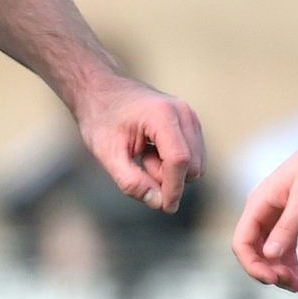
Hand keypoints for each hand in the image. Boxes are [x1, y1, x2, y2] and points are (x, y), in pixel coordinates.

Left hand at [74, 77, 204, 215]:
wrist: (101, 91)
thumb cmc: (101, 119)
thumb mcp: (107, 154)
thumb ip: (131, 181)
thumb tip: (159, 203)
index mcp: (162, 115)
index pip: (179, 160)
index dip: (173, 188)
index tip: (165, 207)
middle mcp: (183, 113)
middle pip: (192, 166)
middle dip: (167, 177)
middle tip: (138, 162)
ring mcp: (190, 116)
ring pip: (196, 165)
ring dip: (169, 170)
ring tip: (143, 154)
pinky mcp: (191, 124)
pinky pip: (193, 158)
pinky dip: (173, 162)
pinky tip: (151, 150)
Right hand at [231, 132, 297, 292]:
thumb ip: (288, 226)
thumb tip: (270, 255)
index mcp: (259, 203)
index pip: (242, 242)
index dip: (253, 265)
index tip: (274, 280)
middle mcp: (263, 210)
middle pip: (254, 251)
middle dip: (269, 271)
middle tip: (294, 285)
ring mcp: (277, 214)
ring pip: (269, 251)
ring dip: (281, 271)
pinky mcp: (293, 215)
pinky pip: (284, 246)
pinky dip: (290, 263)